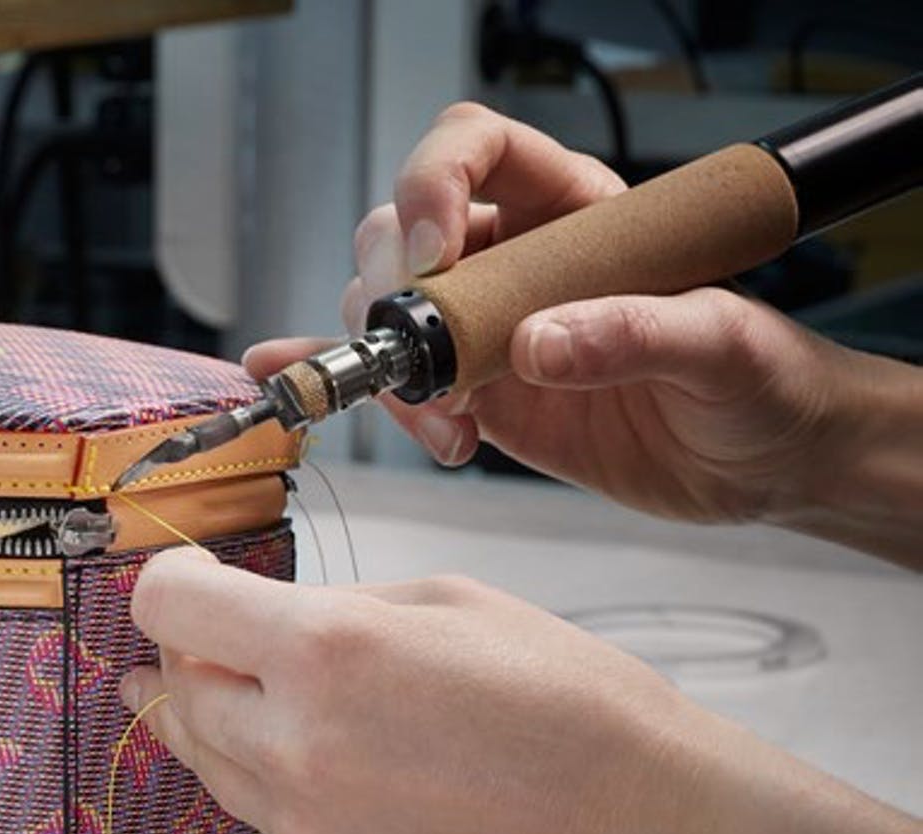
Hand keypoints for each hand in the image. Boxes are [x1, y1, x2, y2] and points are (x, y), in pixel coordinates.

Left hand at [119, 548, 690, 833]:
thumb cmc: (574, 707)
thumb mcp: (455, 604)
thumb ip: (341, 608)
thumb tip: (270, 622)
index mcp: (325, 650)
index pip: (170, 606)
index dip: (170, 586)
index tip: (190, 584)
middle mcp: (293, 744)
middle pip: (176, 693)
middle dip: (184, 659)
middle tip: (195, 644)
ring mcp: (304, 828)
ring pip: (212, 765)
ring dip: (218, 726)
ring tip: (231, 699)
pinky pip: (271, 824)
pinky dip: (280, 791)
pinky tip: (332, 773)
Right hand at [249, 102, 888, 527]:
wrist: (767, 463)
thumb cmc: (764, 381)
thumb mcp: (722, 346)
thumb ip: (635, 333)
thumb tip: (538, 341)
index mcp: (577, 212)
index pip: (477, 149)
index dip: (437, 184)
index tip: (434, 252)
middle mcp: (518, 260)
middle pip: (404, 234)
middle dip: (394, 294)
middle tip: (428, 357)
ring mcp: (487, 330)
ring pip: (385, 311)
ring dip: (386, 367)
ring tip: (446, 425)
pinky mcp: (475, 398)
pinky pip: (389, 381)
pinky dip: (332, 381)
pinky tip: (287, 380)